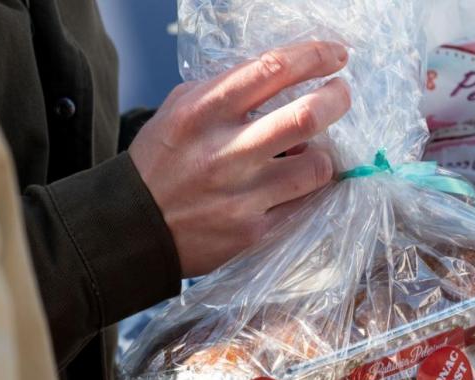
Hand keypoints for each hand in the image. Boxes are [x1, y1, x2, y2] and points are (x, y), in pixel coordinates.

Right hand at [129, 41, 350, 276]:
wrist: (133, 227)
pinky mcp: (252, 232)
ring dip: (324, 157)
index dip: (315, 56)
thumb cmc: (160, 162)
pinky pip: (303, 205)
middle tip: (342, 94)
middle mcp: (225, 151)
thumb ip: (225, 90)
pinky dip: (307, 192)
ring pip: (316, 168)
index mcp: (205, 111)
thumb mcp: (178, 109)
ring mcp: (241, 195)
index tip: (337, 54)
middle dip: (337, 99)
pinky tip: (298, 186)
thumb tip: (281, 75)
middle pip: (306, 116)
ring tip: (314, 153)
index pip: (272, 69)